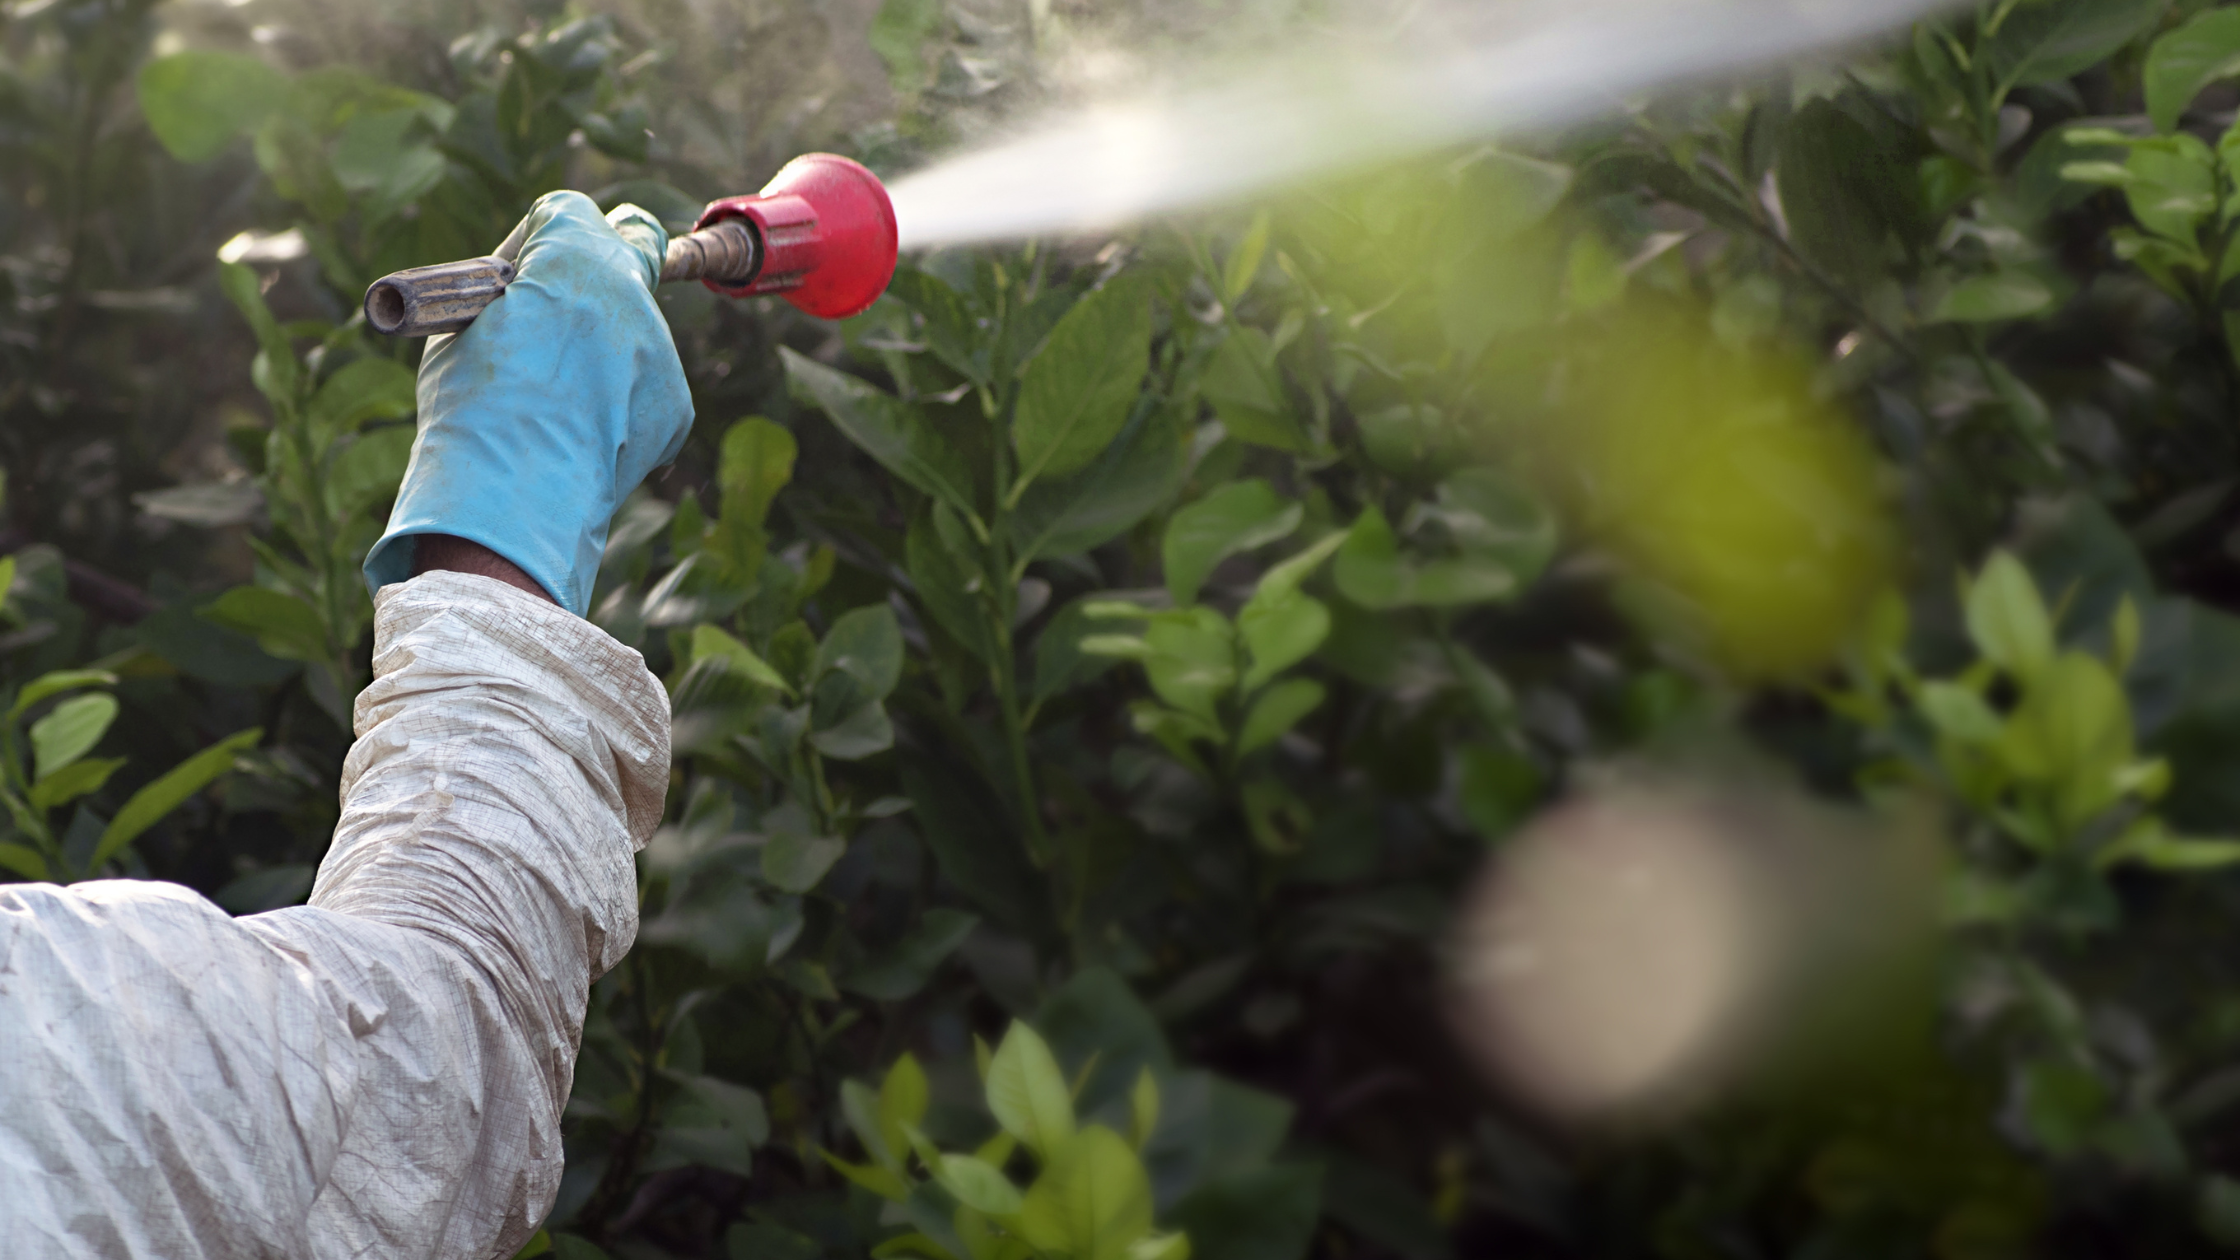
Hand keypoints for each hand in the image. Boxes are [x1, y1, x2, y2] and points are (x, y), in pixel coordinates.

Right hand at [364, 190, 694, 614]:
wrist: (513, 495)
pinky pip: (645, 385)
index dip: (540, 237)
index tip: (520, 270)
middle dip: (599, 265)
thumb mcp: (462, 328)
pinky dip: (618, 402)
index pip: (570, 211)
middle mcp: (628, 292)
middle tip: (568, 299)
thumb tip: (524, 291)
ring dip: (603, 347)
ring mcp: (658, 347)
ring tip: (555, 402)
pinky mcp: (676, 402)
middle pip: (631, 248)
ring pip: (633, 328)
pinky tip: (580, 433)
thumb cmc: (471, 410)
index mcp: (571, 258)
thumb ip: (509, 295)